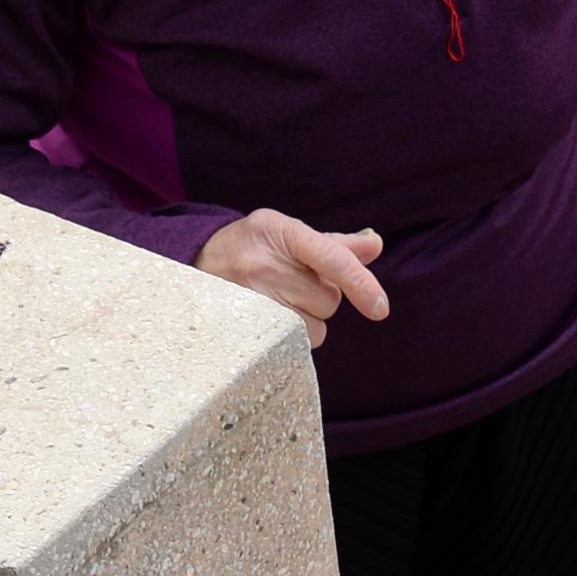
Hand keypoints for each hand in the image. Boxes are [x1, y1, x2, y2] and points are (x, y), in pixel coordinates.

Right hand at [198, 208, 388, 336]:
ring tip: (277, 301)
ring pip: (314, 327)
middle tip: (290, 284)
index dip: (360, 284)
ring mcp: (251, 296)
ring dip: (307, 320)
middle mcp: (265, 262)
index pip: (332, 259)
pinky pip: (294, 345)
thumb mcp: (289, 234)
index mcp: (281, 230)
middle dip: (319, 297)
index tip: (380, 309)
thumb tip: (375, 245)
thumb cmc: (254, 247)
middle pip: (328, 300)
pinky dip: (293, 337)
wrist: (196, 262)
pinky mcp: (243, 326)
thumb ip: (335, 245)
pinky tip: (271, 320)